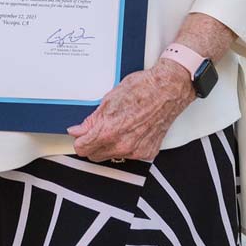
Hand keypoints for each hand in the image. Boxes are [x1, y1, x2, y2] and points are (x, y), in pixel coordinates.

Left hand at [67, 59, 194, 162]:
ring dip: (108, 145)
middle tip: (96, 129)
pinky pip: (128, 155)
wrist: (167, 91)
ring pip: (111, 156)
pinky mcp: (147, 152)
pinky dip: (125, 146)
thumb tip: (78, 130)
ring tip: (115, 126)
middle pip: (94, 155)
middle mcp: (122, 145)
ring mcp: (136, 151)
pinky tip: (129, 131)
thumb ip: (92, 120)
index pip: (82, 148)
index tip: (80, 134)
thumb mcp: (109, 99)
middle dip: (91, 144)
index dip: (79, 139)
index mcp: (109, 131)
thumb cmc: (142, 89)